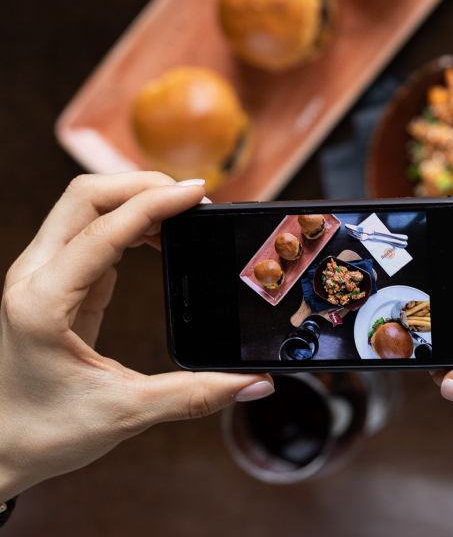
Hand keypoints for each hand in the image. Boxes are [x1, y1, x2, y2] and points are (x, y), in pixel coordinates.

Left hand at [0, 173, 273, 499]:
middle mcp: (33, 278)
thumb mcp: (127, 412)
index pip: (102, 230)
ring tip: (185, 216)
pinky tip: (161, 238)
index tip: (200, 195)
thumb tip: (255, 384)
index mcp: (43, 304)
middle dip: (143, 185)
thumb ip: (196, 395)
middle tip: (196, 199)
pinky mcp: (52, 282)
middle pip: (85, 196)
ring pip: (84, 206)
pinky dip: (128, 222)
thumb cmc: (46, 432)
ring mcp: (38, 276)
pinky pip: (89, 231)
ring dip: (135, 199)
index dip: (155, 204)